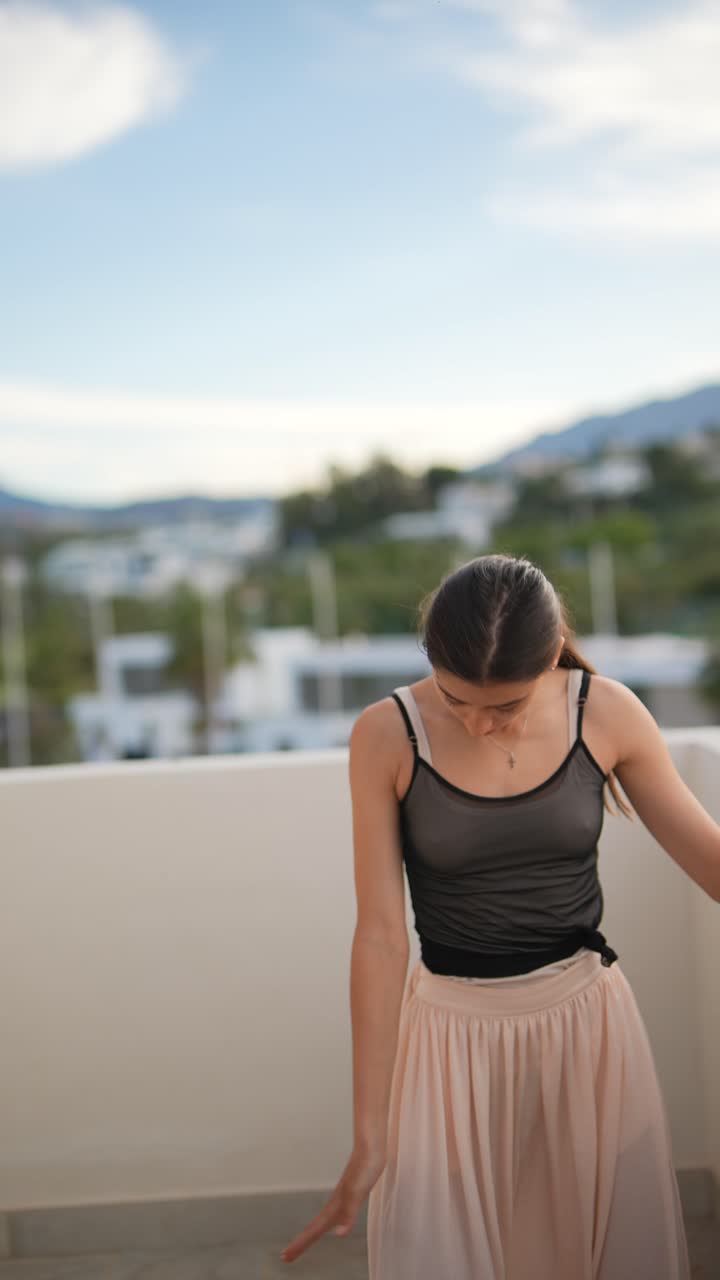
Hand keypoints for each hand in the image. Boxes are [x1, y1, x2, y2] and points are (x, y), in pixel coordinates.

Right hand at [279, 1145, 386, 1263]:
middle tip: (286, 1257)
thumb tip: (340, 1234)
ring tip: (304, 1241)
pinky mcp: (352, 1192)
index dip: (300, 1244)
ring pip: (323, 1220)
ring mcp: (343, 1198)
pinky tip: (336, 1225)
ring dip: (312, 1232)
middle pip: (314, 1228)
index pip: (314, 1230)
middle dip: (301, 1243)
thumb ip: (349, 1213)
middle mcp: (336, 1203)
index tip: (285, 1257)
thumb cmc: (365, 1167)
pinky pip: (337, 1213)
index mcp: (335, 1206)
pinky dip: (332, 1222)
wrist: (371, 1147)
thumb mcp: (358, 1192)